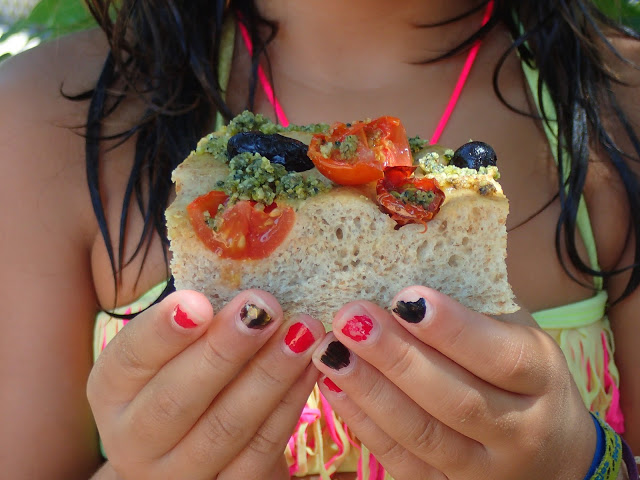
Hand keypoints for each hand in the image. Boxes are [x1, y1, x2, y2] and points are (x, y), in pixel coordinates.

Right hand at [87, 289, 324, 479]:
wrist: (188, 452)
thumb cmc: (183, 377)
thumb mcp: (172, 350)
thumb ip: (195, 318)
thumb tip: (239, 273)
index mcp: (112, 391)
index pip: (129, 359)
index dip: (163, 331)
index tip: (200, 301)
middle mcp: (133, 439)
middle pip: (177, 398)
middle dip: (226, 350)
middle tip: (265, 308)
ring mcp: (178, 475)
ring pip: (225, 427)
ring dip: (269, 375)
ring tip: (303, 331)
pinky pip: (260, 451)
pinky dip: (289, 405)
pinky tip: (311, 366)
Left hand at [311, 286, 596, 479]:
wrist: (552, 454)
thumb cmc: (524, 376)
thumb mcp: (518, 334)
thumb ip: (473, 313)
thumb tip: (405, 281)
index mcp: (542, 379)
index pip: (500, 356)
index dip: (452, 329)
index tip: (405, 297)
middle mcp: (520, 433)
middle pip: (455, 400)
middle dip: (396, 358)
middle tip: (351, 319)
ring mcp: (483, 471)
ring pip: (421, 435)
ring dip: (370, 390)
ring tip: (331, 351)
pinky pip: (401, 461)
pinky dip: (363, 423)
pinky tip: (333, 386)